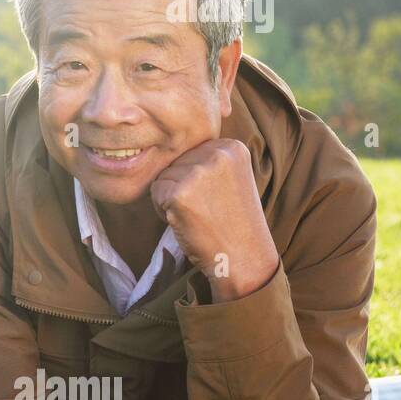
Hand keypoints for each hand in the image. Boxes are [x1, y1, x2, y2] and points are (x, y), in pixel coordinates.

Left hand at [149, 138, 279, 301]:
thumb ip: (209, 159)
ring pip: (163, 177)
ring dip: (172, 199)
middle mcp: (218, 154)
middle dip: (181, 187)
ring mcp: (199, 172)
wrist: (244, 257)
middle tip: (206, 209)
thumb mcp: (231, 178)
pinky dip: (164, 211)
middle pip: (175, 162)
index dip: (195, 177)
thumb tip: (170, 142)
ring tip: (199, 215)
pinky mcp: (180, 192)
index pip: (191, 151)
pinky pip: (155, 193)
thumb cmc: (233, 221)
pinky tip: (188, 222)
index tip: (217, 196)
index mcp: (232, 147)